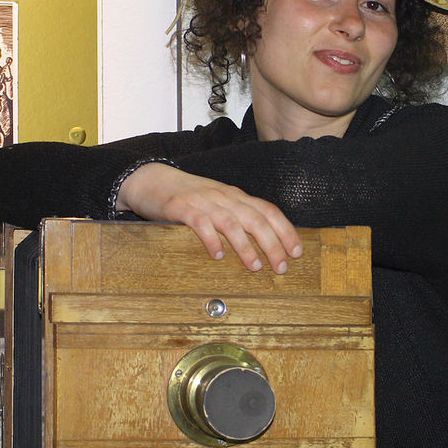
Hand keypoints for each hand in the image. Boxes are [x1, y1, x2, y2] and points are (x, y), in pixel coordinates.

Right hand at [116, 162, 301, 273]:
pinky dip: (211, 240)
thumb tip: (263, 240)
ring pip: (232, 223)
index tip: (297, 251)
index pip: (268, 211)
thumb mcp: (217, 202)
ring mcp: (203, 201)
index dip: (285, 230)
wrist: (151, 180)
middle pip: (255, 219)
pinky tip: (218, 255)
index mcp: (235, 196)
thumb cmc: (188, 196)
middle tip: (281, 266)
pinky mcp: (181, 208)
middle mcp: (223, 197)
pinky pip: (200, 223)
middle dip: (272, 244)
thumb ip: (237, 215)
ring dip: (246, 246)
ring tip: (255, 266)